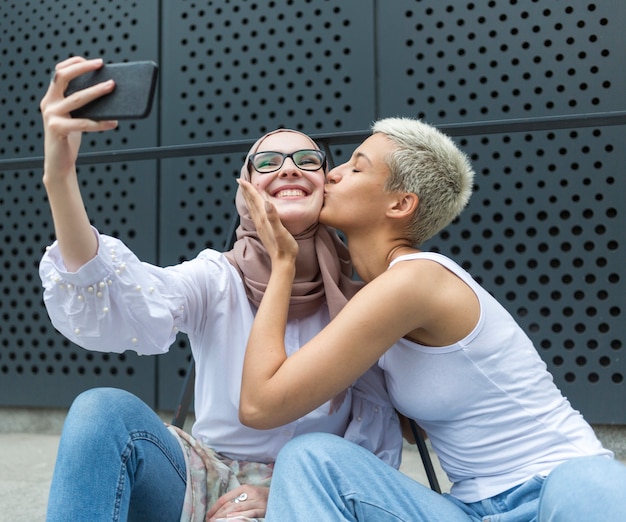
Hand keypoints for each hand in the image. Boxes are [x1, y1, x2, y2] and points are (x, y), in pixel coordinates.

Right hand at [40, 56, 117, 182]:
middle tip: (100, 65)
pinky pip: (83, 123)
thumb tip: (107, 93)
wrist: (59, 162)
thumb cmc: (69, 138)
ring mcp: (51, 115)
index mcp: (52, 97)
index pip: (59, 72)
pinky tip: (112, 122)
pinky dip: (100, 123)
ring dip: (96, 91)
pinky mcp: (57, 129)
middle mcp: (48, 103)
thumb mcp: (74, 117)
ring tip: (111, 86)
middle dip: (82, 68)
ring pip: (77, 98)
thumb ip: (82, 105)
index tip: (93, 62)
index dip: (74, 63)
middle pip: (62, 76)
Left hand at [206, 485, 268, 520]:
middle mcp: (250, 493)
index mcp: (245, 488)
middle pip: (230, 505)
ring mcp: (257, 502)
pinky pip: (249, 514)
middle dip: (218, 514)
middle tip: (210, 521)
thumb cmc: (263, 496)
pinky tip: (231, 520)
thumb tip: (223, 509)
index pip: (225, 498)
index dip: (215, 507)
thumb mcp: (250, 493)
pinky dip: (239, 517)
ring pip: (238, 509)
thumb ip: (239, 498)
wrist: (281, 494)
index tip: (208, 515)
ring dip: (225, 517)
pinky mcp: (263, 509)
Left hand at [237, 179, 298, 264]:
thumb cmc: (285, 247)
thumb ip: (274, 217)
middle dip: (246, 191)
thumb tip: (266, 203)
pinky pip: (256, 215)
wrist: (283, 262)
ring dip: (248, 199)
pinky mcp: (264, 231)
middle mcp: (260, 222)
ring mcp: (261, 227)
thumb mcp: (281, 231)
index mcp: (264, 219)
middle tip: (240, 181)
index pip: (255, 200)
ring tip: (245, 191)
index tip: (241, 179)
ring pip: (252, 209)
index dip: (249, 189)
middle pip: (251, 203)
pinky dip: (253, 208)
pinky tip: (256, 209)